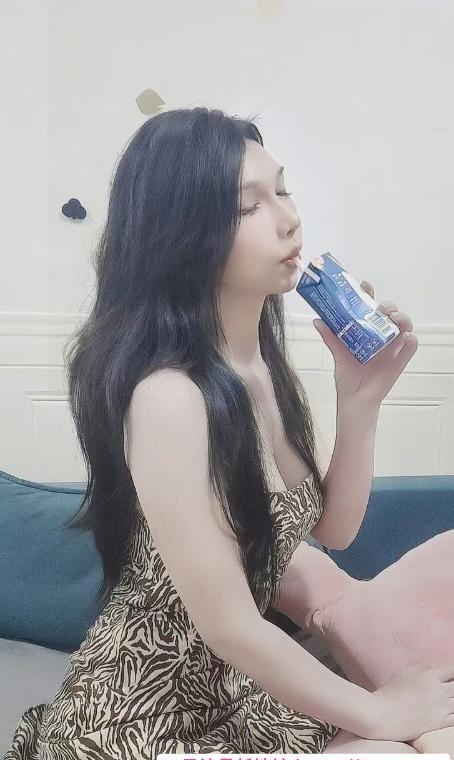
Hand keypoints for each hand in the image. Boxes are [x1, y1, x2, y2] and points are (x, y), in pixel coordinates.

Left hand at [313, 280, 418, 405]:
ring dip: (402, 318)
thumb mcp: (338, 355)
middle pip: (389, 314)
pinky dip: (411, 340)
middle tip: (382, 308)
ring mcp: (392, 347)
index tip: (365, 286)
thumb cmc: (347, 377)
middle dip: (388, 306)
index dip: (369, 295)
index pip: (369, 308)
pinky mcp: (400, 360)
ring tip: (393, 318)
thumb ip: (330, 338)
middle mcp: (380, 336)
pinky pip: (411, 346)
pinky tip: (405, 337)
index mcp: (365, 331)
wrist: (355, 399)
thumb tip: (318, 321)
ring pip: (403, 326)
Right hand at [367, 663, 453, 742]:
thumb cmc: (390, 693)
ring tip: (450, 698)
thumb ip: (423, 668)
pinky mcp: (439, 722)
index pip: (452, 669)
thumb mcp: (405, 673)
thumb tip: (438, 667)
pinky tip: (452, 710)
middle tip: (450, 688)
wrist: (382, 715)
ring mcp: (440, 707)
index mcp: (429, 674)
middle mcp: (437, 689)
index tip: (452, 675)